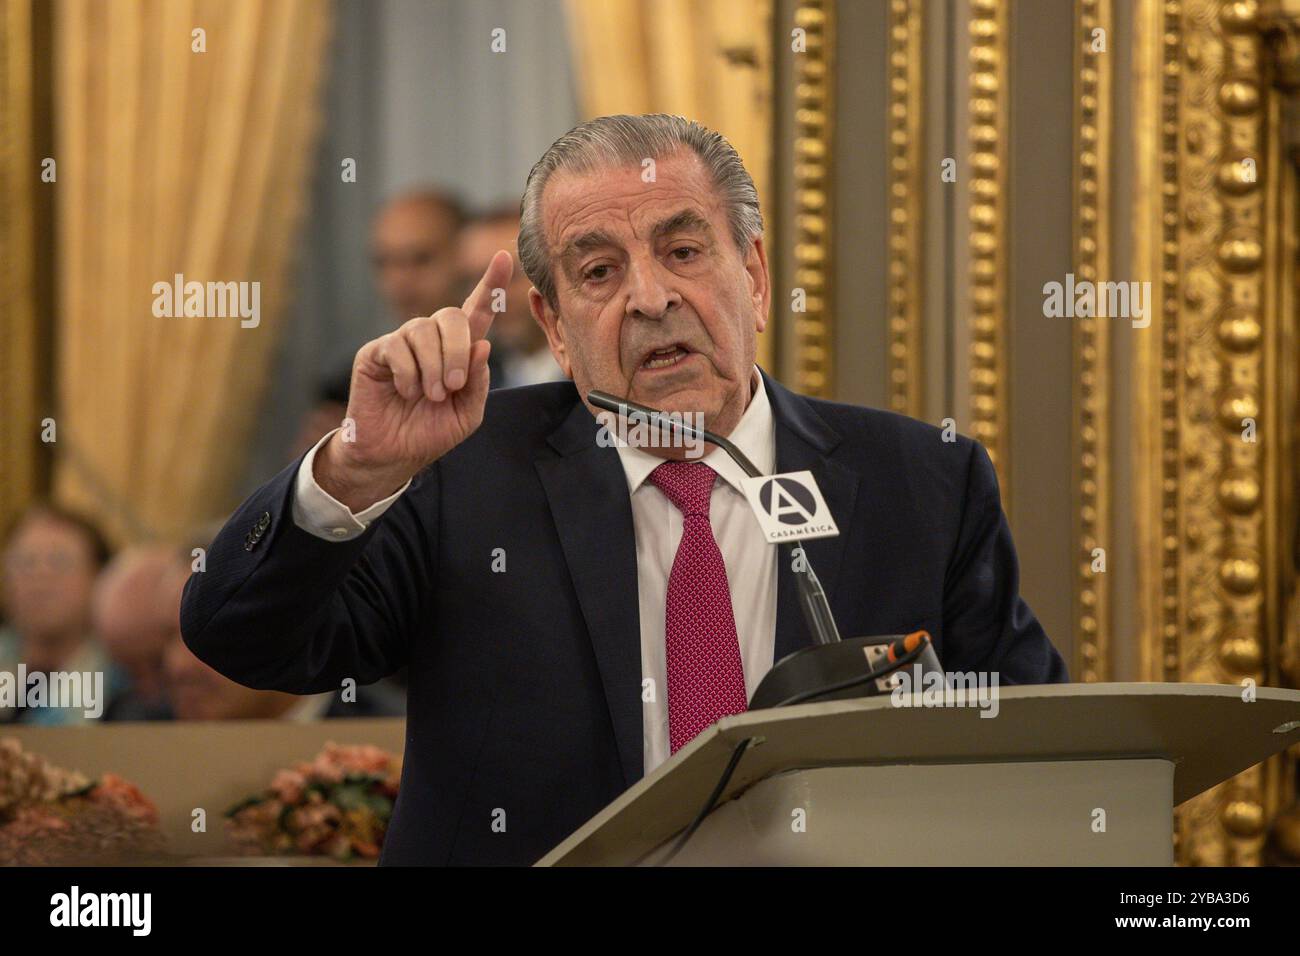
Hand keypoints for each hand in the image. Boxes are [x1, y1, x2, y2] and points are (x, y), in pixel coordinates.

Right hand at [315, 250, 511, 509]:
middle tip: (453, 386)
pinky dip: (408, 373)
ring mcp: (402, 342)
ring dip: (433, 368)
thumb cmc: (430, 432)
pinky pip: (396, 346)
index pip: (477, 311)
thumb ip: (478, 382)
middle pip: (451, 316)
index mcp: (458, 351)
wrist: (393, 455)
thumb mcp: (466, 414)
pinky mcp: (376, 352)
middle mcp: (431, 339)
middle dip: (458, 351)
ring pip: (424, 331)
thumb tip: (483, 345)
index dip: (491, 284)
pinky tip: (406, 391)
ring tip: (429, 396)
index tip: (505, 256)